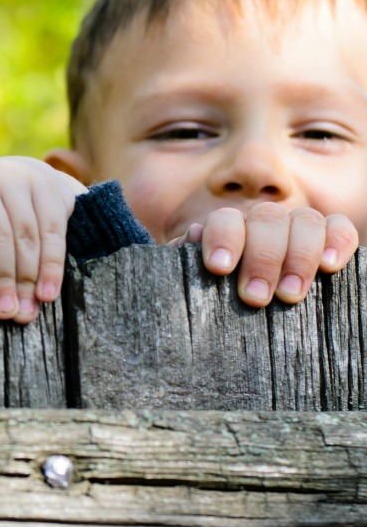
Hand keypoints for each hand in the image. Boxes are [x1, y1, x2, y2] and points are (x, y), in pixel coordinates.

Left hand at [0, 157, 86, 322]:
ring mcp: (20, 178)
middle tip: (4, 312)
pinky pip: (54, 232)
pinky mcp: (51, 186)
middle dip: (0, 277)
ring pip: (26, 235)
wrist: (10, 180)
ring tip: (25, 312)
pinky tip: (46, 293)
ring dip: (27, 279)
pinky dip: (52, 267)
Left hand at [168, 203, 358, 306]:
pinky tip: (330, 267)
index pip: (225, 219)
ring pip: (305, 221)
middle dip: (262, 257)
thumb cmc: (216, 298)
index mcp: (228, 228)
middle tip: (255, 297)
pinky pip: (339, 228)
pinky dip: (338, 242)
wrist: (247, 307)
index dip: (223, 239)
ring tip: (290, 295)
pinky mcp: (329, 239)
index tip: (219, 268)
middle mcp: (262, 222)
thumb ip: (187, 264)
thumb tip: (191, 238)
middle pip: (268, 219)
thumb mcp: (195, 285)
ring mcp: (297, 227)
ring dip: (299, 256)